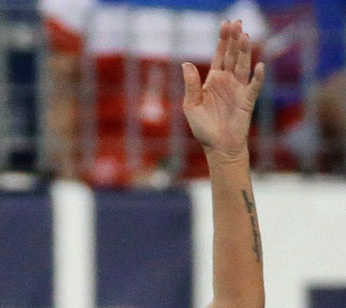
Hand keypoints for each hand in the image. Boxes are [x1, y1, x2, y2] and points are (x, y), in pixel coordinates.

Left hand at [182, 20, 264, 159]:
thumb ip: (191, 85)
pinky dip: (258, 76)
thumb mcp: (191, 106)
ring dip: (245, 51)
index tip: (225, 24)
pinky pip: (254, 86)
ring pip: (243, 65)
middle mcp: (228, 81)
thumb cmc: (204, 128)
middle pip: (232, 55)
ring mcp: (239, 89)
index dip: (223, 40)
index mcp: (213, 80)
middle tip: (237, 22)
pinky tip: (260, 65)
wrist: (218, 147)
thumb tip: (186, 63)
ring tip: (245, 36)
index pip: (220, 55)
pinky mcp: (247, 100)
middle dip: (234, 39)